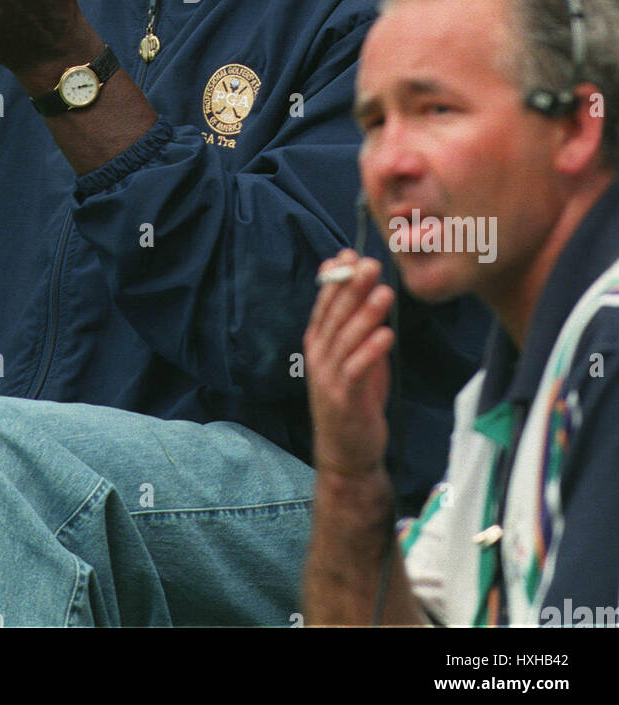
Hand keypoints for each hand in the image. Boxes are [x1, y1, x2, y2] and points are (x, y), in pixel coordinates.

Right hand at [304, 250, 394, 477]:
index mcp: (318, 341)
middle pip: (335, 315)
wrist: (346, 451)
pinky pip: (357, 369)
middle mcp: (319, 355)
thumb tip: (368, 287)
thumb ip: (358, 325)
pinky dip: (372, 350)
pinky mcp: (344, 398)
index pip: (324, 302)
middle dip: (353, 287)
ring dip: (366, 314)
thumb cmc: (354, 398)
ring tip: (384, 293)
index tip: (350, 253)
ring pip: (347, 338)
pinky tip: (387, 334)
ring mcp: (328, 377)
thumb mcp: (355, 356)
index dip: (336, 277)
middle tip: (370, 264)